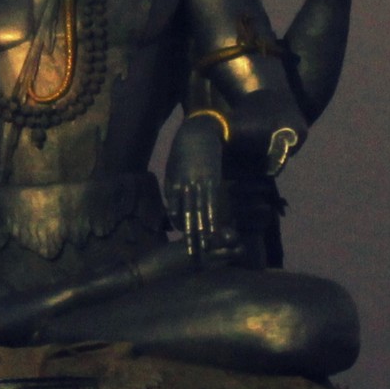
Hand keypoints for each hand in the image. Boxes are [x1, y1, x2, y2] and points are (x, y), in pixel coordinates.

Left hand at [165, 112, 233, 261]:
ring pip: (200, 213)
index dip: (179, 226)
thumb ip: (172, 189)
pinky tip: (217, 229)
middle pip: (187, 217)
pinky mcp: (213, 180)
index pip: (175, 211)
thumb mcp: (172, 170)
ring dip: (203, 232)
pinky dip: (214, 218)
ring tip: (206, 248)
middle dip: (190, 237)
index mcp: (174, 185)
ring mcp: (199, 184)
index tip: (183, 238)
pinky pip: (212, 203)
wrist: (197, 133)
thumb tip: (173, 209)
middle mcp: (185, 187)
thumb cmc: (183, 152)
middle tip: (192, 255)